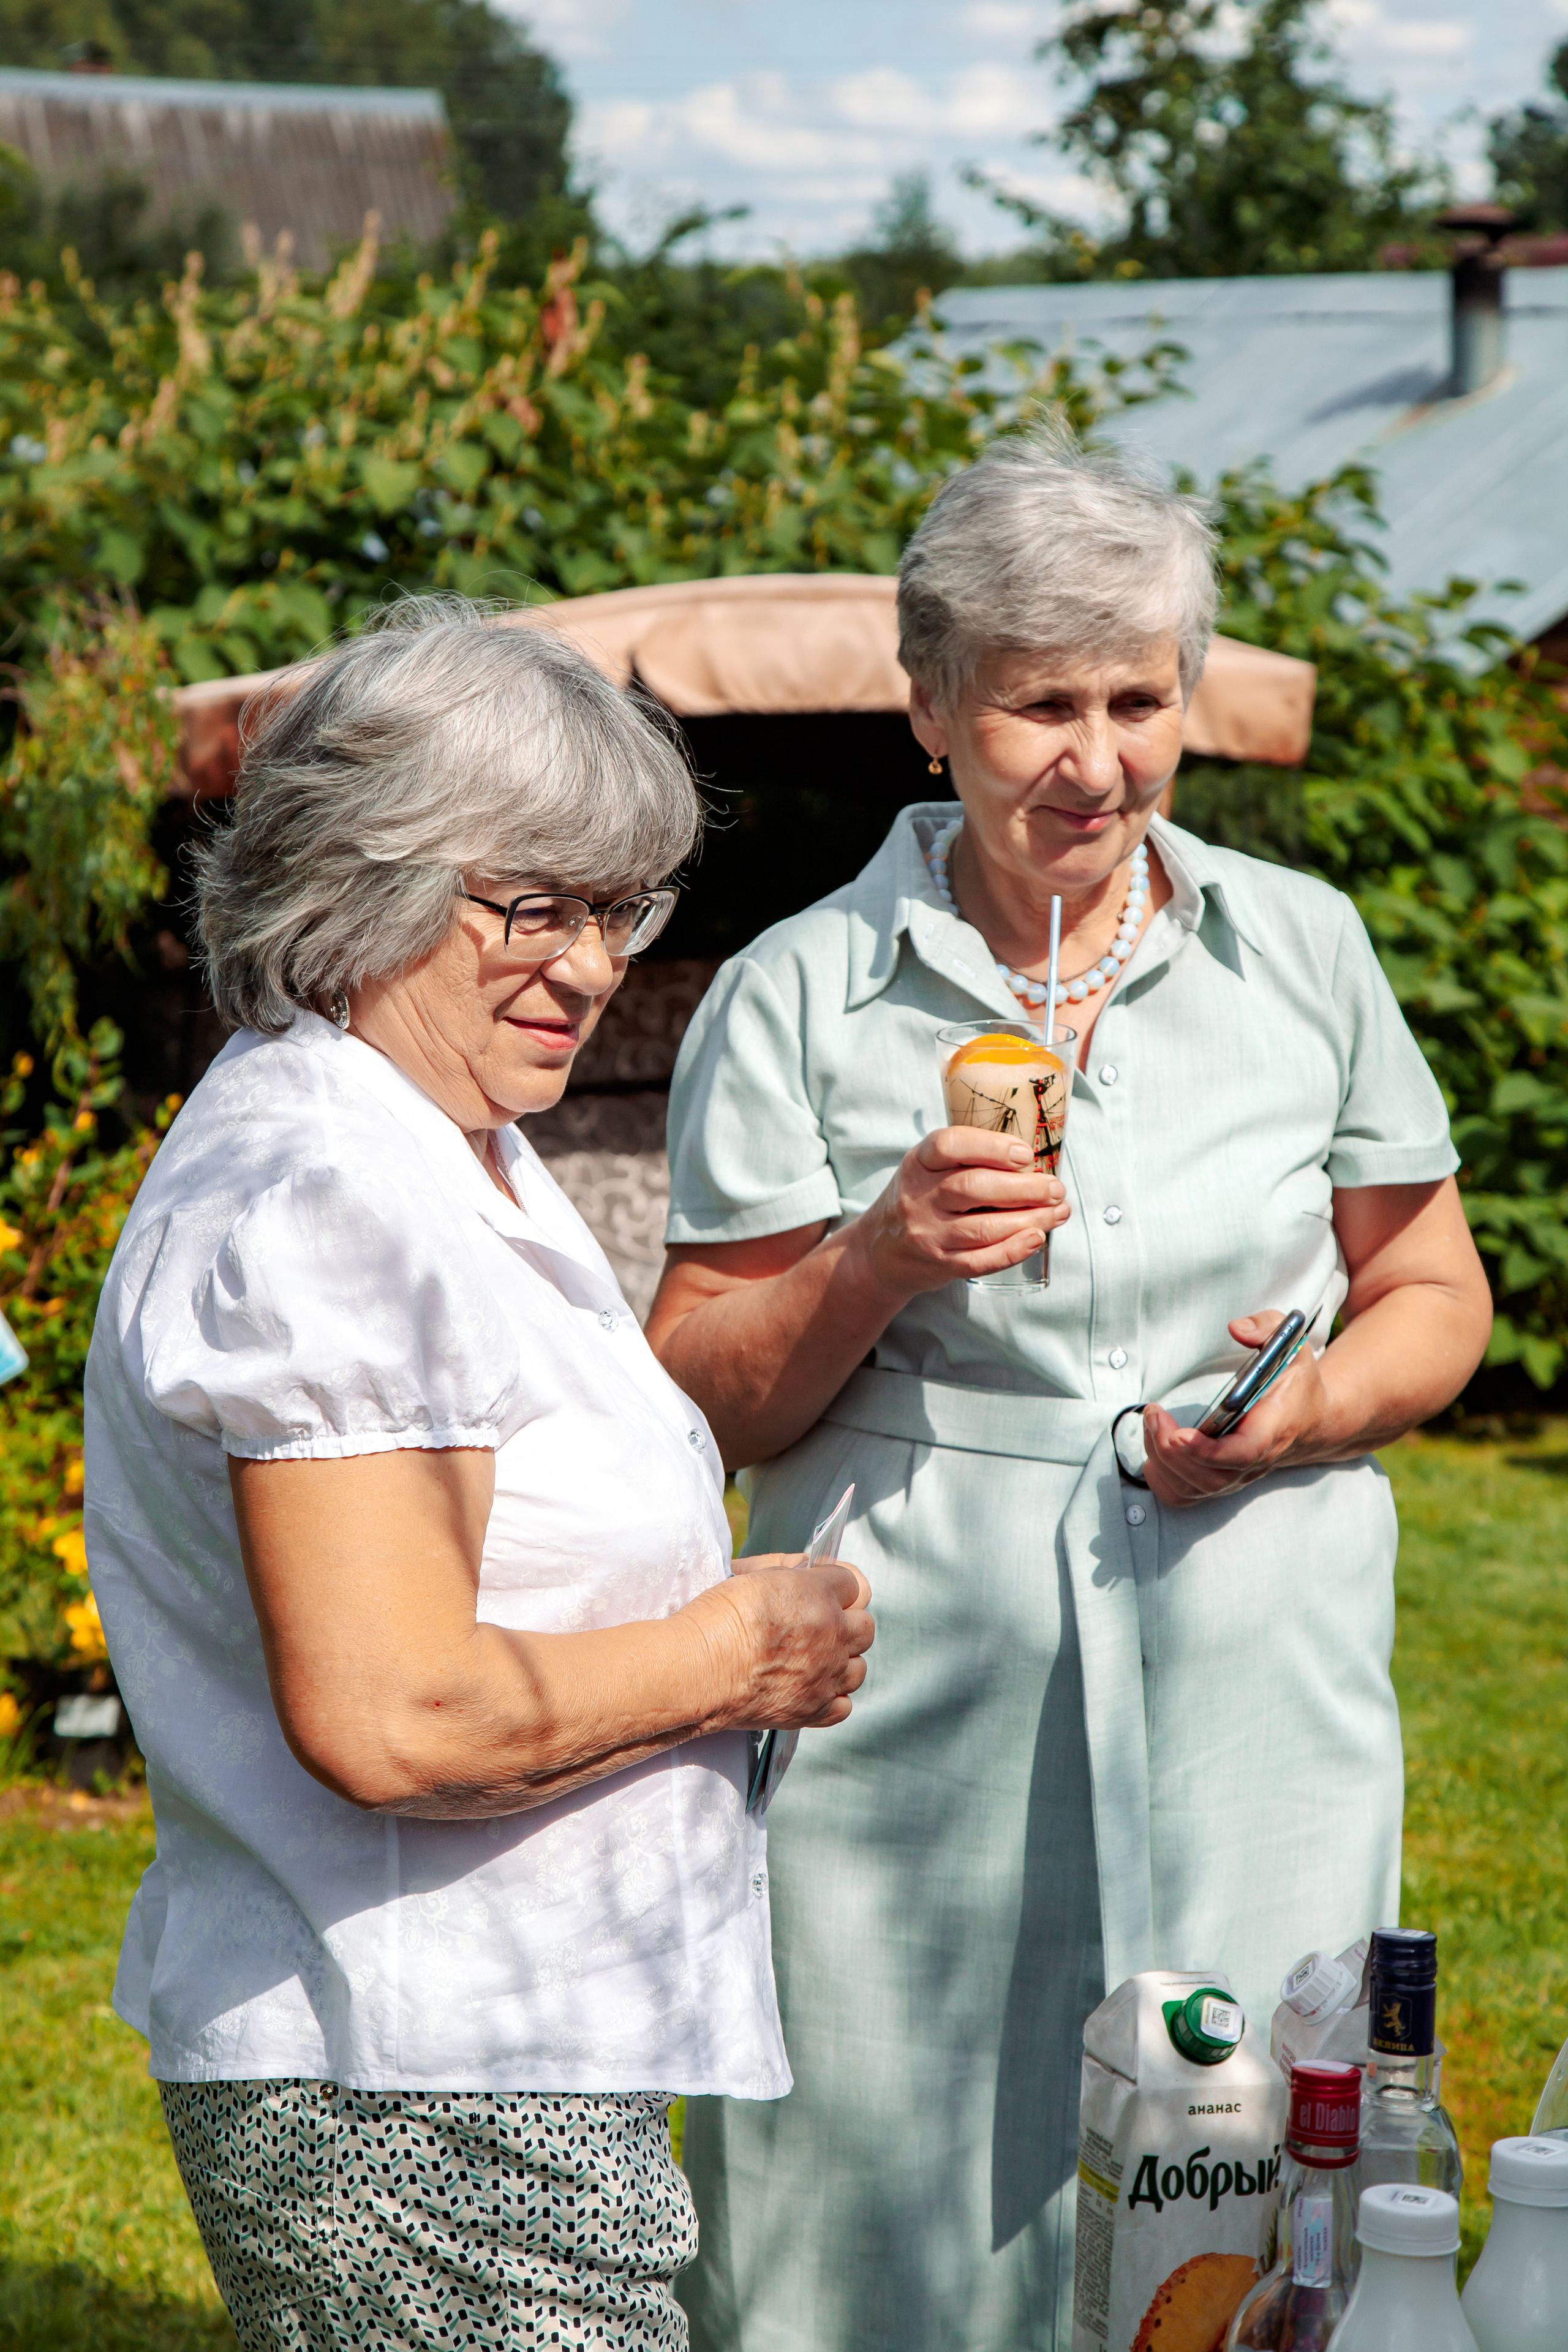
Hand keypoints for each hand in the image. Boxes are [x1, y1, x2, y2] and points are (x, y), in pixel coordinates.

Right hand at [687, 1554, 874, 1729]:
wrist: (696, 1671)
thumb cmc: (715, 1620)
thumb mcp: (751, 1575)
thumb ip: (787, 1570)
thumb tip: (803, 1569)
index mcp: (818, 1594)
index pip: (854, 1582)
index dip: (838, 1585)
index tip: (825, 1590)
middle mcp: (831, 1634)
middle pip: (866, 1626)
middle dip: (846, 1622)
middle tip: (819, 1625)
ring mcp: (826, 1675)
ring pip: (859, 1668)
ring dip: (841, 1662)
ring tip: (814, 1660)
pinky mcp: (813, 1710)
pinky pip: (843, 1705)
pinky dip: (830, 1698)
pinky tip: (810, 1688)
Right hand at [852, 1128, 1069, 1297]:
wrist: (880, 1251)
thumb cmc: (919, 1199)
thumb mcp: (927, 1168)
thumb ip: (967, 1158)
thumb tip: (1032, 1157)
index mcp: (918, 1163)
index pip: (950, 1145)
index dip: (991, 1147)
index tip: (1025, 1153)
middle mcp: (918, 1197)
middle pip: (973, 1188)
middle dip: (1024, 1188)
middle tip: (1056, 1188)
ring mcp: (927, 1234)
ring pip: (983, 1227)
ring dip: (1029, 1219)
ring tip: (1058, 1212)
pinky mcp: (939, 1264)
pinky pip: (980, 1261)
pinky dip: (1013, 1251)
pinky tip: (1036, 1239)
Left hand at [1142, 1310, 1330, 1507]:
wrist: (1311, 1419)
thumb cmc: (1296, 1382)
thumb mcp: (1291, 1344)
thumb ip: (1268, 1327)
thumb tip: (1237, 1328)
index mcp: (1273, 1428)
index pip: (1242, 1453)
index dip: (1207, 1451)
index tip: (1178, 1434)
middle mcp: (1256, 1460)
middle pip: (1210, 1477)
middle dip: (1171, 1450)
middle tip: (1154, 1415)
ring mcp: (1239, 1475)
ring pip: (1195, 1489)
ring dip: (1161, 1460)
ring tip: (1152, 1423)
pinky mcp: (1223, 1480)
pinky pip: (1187, 1496)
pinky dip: (1162, 1480)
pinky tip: (1153, 1450)